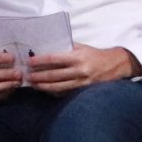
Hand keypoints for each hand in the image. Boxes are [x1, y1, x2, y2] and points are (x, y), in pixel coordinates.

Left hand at [25, 44, 141, 93]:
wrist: (115, 65)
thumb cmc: (95, 54)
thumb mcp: (82, 47)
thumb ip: (66, 48)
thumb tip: (46, 48)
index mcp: (78, 57)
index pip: (54, 59)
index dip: (40, 61)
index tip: (29, 62)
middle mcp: (80, 70)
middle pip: (54, 75)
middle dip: (38, 76)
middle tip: (26, 76)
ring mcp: (82, 83)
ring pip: (58, 87)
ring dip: (43, 86)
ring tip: (33, 85)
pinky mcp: (83, 91)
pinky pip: (65, 93)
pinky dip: (54, 92)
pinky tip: (45, 91)